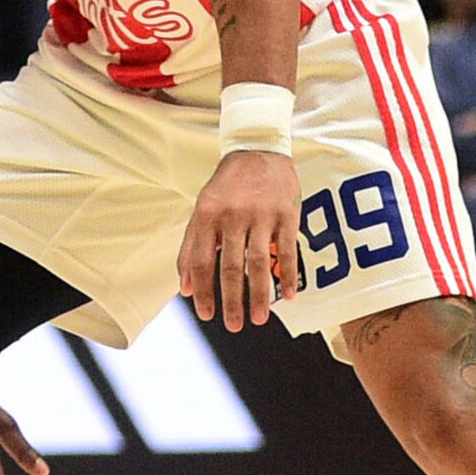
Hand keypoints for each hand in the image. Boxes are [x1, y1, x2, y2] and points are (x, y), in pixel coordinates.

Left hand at [179, 150, 301, 330]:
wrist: (257, 149)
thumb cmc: (226, 187)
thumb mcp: (201, 210)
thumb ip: (191, 247)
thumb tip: (186, 289)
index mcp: (206, 215)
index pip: (200, 260)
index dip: (203, 290)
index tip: (205, 314)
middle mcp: (232, 216)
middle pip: (230, 266)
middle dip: (231, 300)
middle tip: (233, 325)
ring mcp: (261, 215)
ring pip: (259, 262)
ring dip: (260, 294)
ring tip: (259, 318)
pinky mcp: (286, 214)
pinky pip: (288, 250)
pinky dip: (289, 274)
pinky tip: (289, 295)